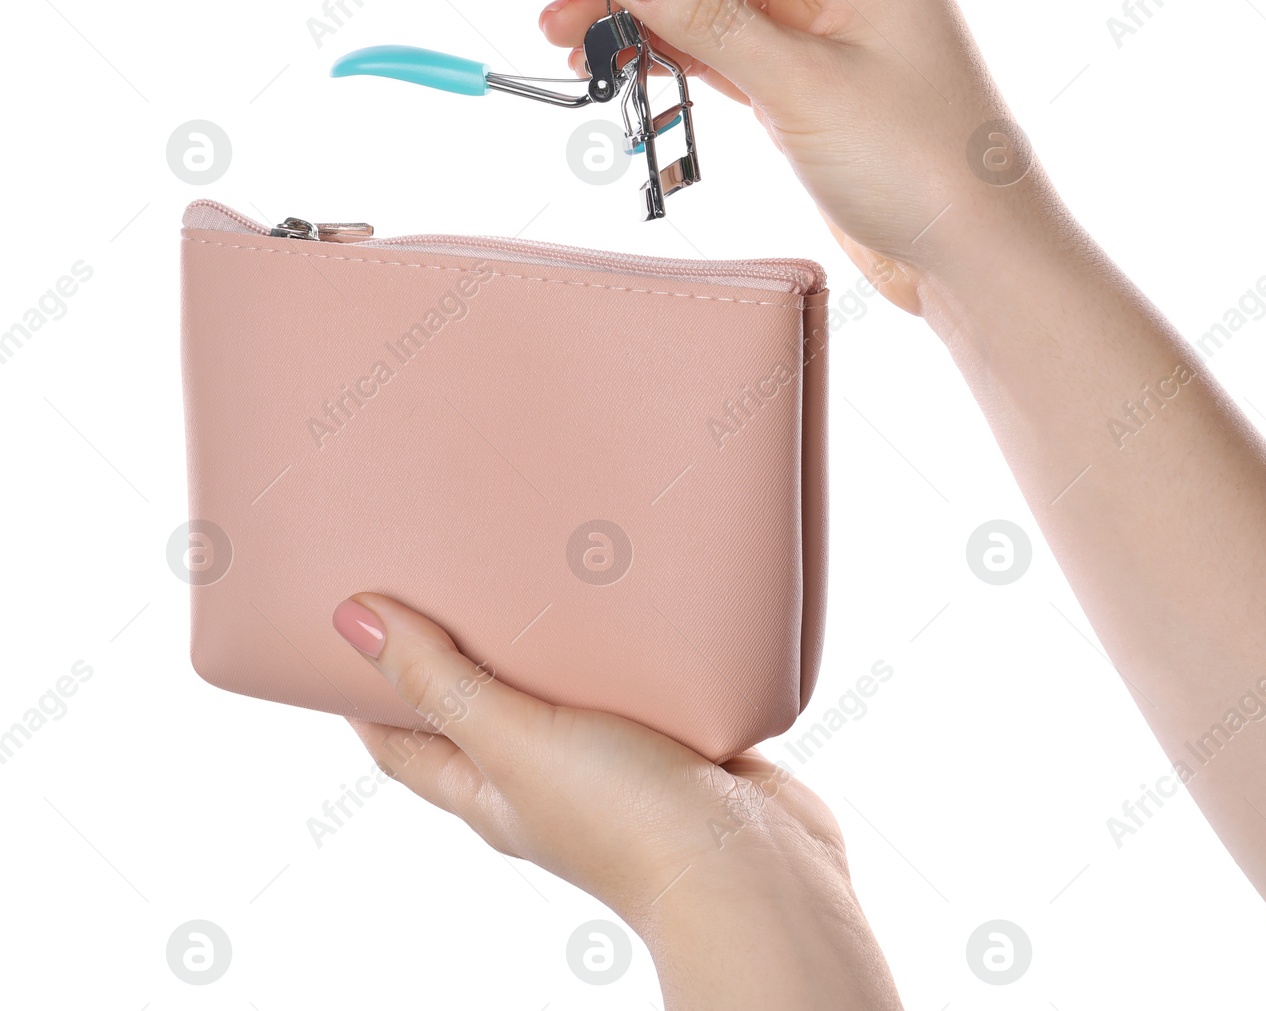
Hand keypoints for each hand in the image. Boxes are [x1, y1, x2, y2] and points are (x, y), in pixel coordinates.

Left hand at [332, 594, 901, 1009]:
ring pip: (565, 691)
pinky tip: (633, 599)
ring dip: (548, 640)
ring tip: (538, 562)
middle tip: (445, 570)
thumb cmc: (626, 819)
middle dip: (459, 649)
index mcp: (490, 792)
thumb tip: (352, 620)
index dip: (367, 690)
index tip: (351, 621)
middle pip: (481, 709)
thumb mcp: (514, 740)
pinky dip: (624, 645)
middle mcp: (546, 780)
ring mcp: (615, 762)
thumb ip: (441, 681)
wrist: (752, 866)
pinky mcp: (679, 740)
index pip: (403, 742)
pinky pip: (639, 682)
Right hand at [540, 0, 1044, 311]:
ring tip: (563, 31)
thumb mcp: (801, 80)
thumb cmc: (922, 161)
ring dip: (635, 3)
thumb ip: (705, 13)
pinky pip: (715, 41)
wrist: (970, 257)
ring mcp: (815, 25)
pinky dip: (664, 46)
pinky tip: (613, 56)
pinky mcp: (798, 79)